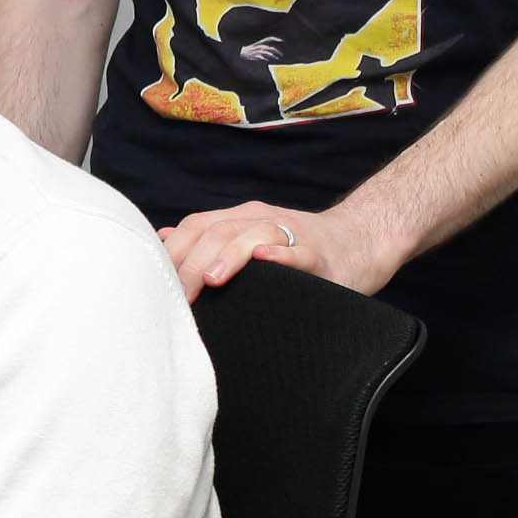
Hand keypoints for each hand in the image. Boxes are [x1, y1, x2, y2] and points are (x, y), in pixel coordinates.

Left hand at [159, 198, 403, 301]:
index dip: (172, 252)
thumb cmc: (299, 248)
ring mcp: (292, 234)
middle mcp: (262, 220)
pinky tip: (266, 262)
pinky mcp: (319, 254)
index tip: (156, 284)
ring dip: (228, 256)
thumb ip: (209, 237)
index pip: (195, 227)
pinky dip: (280, 255)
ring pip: (253, 234)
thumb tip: (164, 238)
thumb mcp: (250, 236)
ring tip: (211, 280)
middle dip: (191, 264)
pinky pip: (298, 252)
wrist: (362, 241)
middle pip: (217, 231)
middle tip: (179, 298)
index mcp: (241, 218)